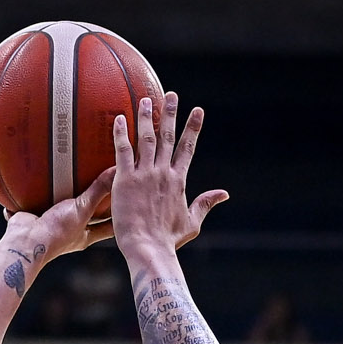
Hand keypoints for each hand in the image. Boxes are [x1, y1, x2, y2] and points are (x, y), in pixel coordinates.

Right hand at [1, 165, 115, 264]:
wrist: (25, 242)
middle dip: (93, 206)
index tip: (130, 207)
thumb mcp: (82, 209)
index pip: (108, 227)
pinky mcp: (34, 219)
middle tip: (104, 189)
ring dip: (65, 199)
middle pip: (87, 218)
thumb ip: (98, 191)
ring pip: (62, 211)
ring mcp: (51, 227)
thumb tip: (115, 173)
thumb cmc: (56, 233)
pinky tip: (37, 183)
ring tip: (72, 181)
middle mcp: (69, 234)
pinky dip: (37, 197)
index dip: (119, 218)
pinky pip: (37, 206)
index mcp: (84, 236)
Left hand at [109, 92, 228, 261]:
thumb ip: (205, 204)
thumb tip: (224, 194)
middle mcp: (163, 172)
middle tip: (171, 95)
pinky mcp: (125, 180)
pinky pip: (123, 151)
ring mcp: (144, 174)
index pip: (187, 147)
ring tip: (145, 99)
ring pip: (146, 138)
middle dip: (171, 113)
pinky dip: (121, 133)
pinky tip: (118, 118)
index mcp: (178, 180)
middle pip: (167, 136)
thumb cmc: (168, 240)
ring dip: (146, 117)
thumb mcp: (192, 222)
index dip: (193, 128)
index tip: (197, 110)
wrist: (148, 248)